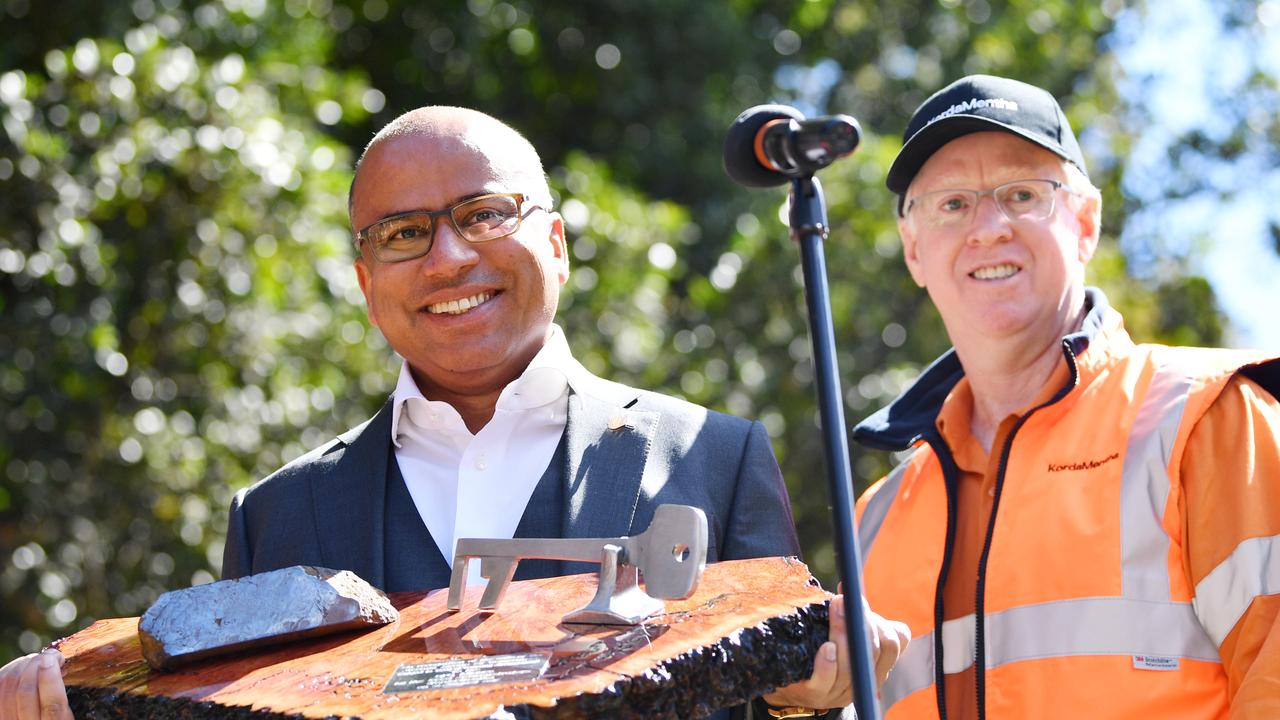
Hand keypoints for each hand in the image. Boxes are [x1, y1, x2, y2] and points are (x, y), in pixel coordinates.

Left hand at [0, 649, 71, 719]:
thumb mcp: (69, 719)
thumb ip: (63, 703)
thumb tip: (59, 666)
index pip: (52, 705)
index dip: (51, 677)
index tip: (55, 657)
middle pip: (26, 693)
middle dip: (35, 666)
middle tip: (48, 656)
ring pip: (7, 690)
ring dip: (20, 666)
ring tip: (35, 660)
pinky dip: (5, 673)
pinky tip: (18, 668)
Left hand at [761, 593, 910, 709]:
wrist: (791, 678)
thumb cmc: (820, 649)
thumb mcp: (844, 634)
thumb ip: (853, 617)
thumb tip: (847, 588)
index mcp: (876, 665)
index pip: (892, 644)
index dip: (878, 622)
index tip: (856, 601)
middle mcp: (863, 680)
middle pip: (874, 652)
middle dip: (859, 623)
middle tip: (843, 601)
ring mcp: (840, 691)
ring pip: (851, 665)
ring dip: (843, 635)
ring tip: (834, 611)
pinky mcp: (816, 694)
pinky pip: (826, 680)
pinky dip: (828, 663)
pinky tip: (826, 647)